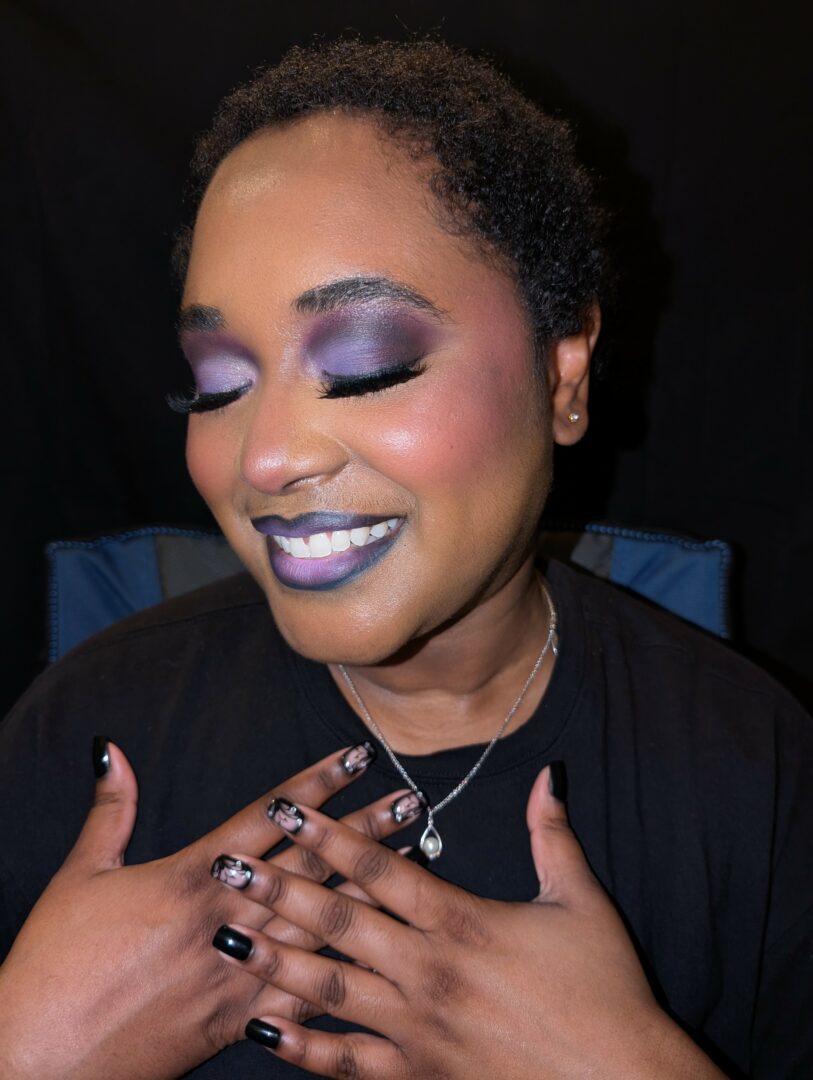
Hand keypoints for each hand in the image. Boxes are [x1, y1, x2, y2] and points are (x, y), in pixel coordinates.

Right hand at [0, 739, 416, 1079]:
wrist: (39, 1061)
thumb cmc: (53, 966)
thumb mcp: (78, 876)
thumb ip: (110, 811)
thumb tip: (109, 749)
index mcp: (191, 876)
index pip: (269, 817)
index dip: (316, 783)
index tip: (356, 755)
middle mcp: (226, 918)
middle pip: (311, 863)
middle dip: (365, 828)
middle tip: (413, 798)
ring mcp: (238, 971)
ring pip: (321, 921)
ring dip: (370, 887)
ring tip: (415, 857)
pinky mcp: (237, 1019)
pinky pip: (303, 991)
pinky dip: (345, 964)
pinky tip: (382, 946)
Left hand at [211, 766, 725, 1078]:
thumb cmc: (605, 987)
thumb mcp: (581, 900)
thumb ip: (553, 834)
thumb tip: (549, 774)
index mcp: (462, 922)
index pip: (378, 869)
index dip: (328, 835)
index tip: (285, 810)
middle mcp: (427, 971)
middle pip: (337, 921)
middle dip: (278, 888)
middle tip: (228, 867)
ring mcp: (417, 1028)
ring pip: (329, 987)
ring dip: (274, 959)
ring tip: (227, 935)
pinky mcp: (419, 1074)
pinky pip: (347, 1062)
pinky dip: (302, 1046)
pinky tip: (262, 1027)